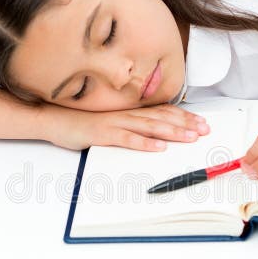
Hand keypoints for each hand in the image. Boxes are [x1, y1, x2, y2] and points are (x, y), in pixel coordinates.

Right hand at [41, 103, 209, 150]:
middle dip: (185, 124)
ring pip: (149, 126)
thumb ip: (130, 124)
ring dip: (171, 132)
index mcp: (129, 111)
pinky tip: (158, 148)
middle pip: (161, 117)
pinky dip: (143, 143)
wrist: (52, 119)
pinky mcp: (102, 134)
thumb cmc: (81, 123)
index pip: (162, 111)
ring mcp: (114, 122)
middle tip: (204, 130)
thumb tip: (152, 133)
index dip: (183, 116)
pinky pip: (126, 139)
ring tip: (189, 138)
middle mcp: (125, 113)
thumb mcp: (110, 121)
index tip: (202, 123)